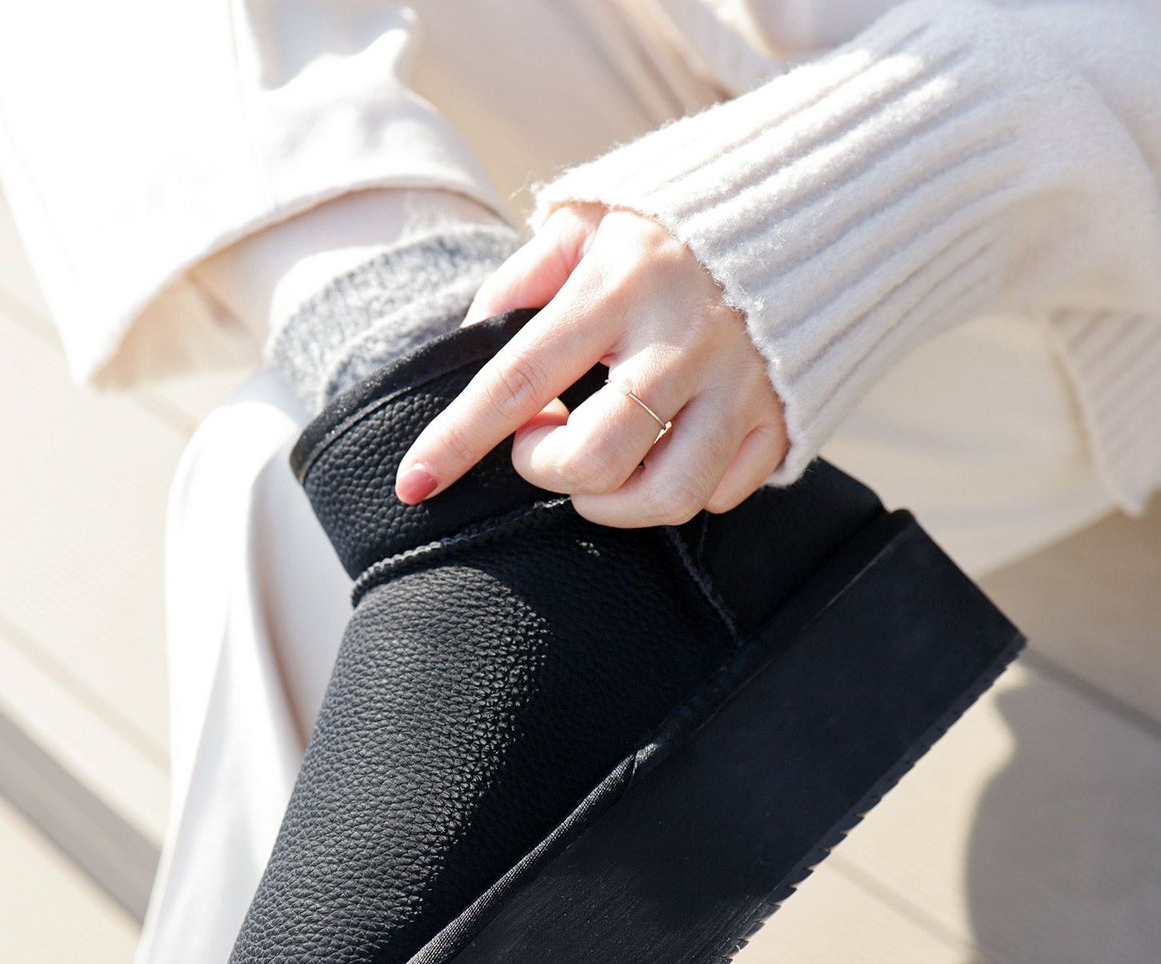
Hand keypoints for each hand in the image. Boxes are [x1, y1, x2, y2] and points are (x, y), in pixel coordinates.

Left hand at [395, 202, 787, 525]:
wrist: (807, 202)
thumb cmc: (672, 222)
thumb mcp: (589, 218)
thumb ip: (526, 273)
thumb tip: (473, 335)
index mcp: (619, 284)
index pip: (518, 379)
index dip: (458, 440)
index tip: (414, 484)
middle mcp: (682, 339)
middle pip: (596, 458)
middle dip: (548, 470)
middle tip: (543, 444)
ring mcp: (739, 384)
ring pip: (667, 494)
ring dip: (612, 504)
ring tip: (599, 471)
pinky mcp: (779, 415)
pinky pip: (721, 495)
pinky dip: (681, 493)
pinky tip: (663, 456)